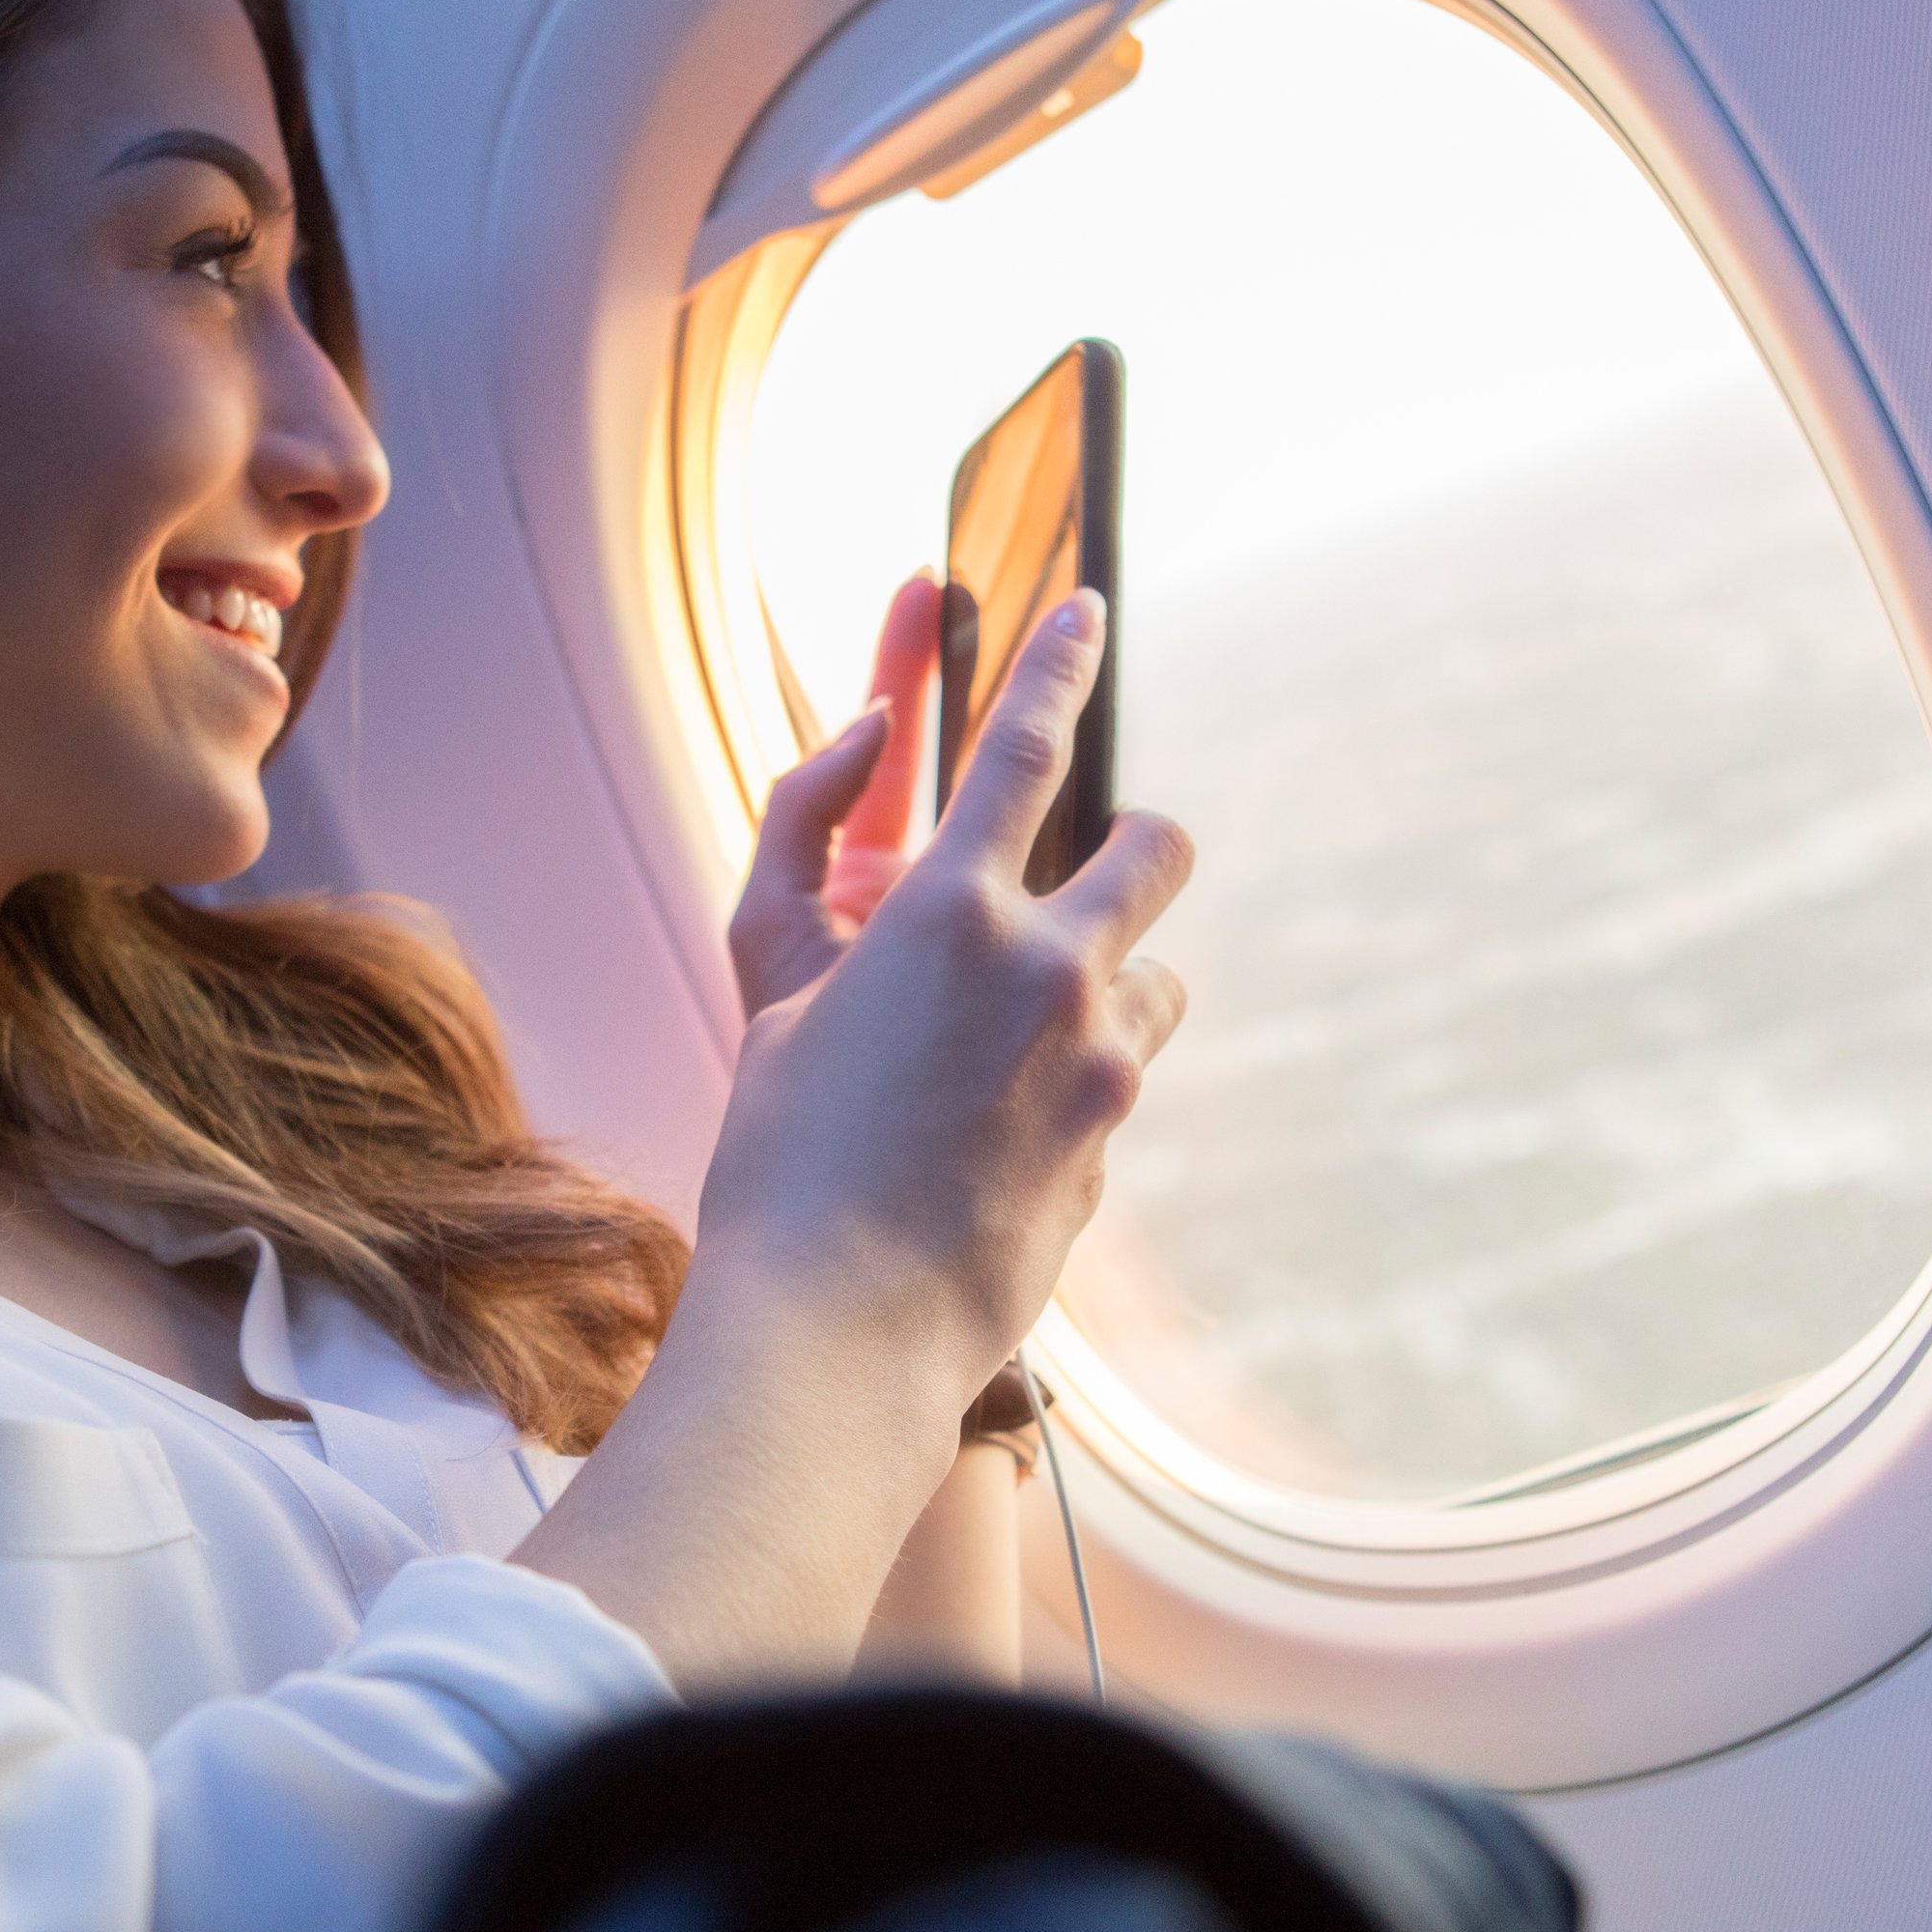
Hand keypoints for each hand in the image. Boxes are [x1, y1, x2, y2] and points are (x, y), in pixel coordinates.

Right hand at [697, 584, 1191, 1426]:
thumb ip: (804, 863)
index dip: (1058, 663)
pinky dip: (1083, 1082)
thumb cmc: (783, 1155)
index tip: (1087, 611)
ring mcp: (1099, 1055)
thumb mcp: (772, 991)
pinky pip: (1124, 1075)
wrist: (843, 1321)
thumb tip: (869, 757)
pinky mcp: (1120, 1135)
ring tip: (1026, 1050)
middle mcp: (1044, 966)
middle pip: (1156, 847)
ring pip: (1160, 975)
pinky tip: (1007, 1142)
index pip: (1023, 745)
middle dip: (1139, 846)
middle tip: (1101, 878)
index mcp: (943, 912)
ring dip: (1113, 986)